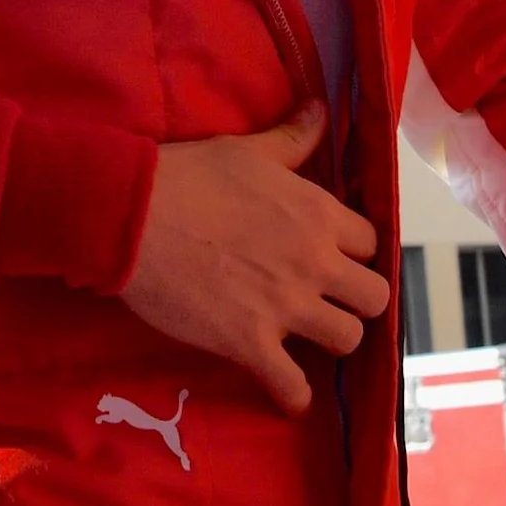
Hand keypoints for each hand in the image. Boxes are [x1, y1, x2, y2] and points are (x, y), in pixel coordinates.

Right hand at [117, 104, 391, 413]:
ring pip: (349, 340)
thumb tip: (323, 109)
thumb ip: (293, 139)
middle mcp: (314, 262)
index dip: (354, 253)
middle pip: (375, 297)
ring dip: (332, 342)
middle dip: (355, 301)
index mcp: (317, 214)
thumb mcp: (247, 150)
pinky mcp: (250, 343)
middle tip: (327, 300)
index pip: (371, 243)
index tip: (334, 258)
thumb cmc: (187, 176)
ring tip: (309, 341)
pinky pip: (293, 386)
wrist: (131, 216)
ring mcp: (286, 306)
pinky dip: (294, 396)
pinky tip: (288, 395)